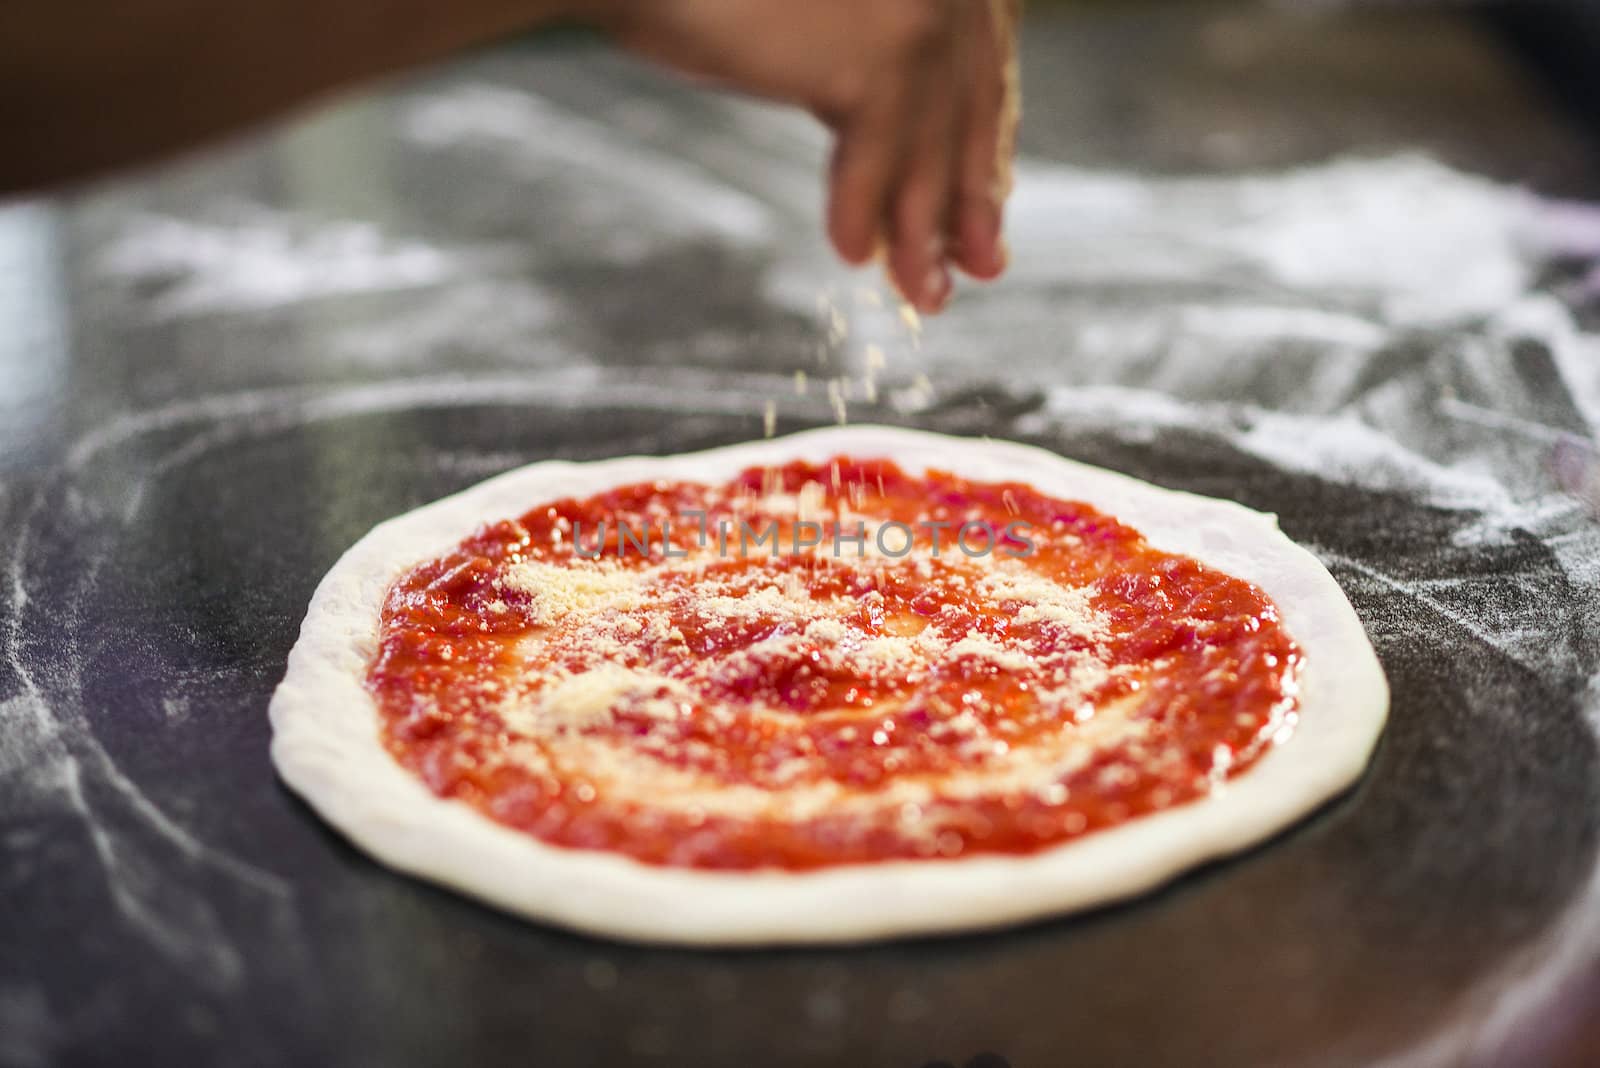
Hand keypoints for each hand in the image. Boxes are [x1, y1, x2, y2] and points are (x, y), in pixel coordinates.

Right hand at [598, 0, 1019, 312]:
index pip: (979, 67)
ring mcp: (918, 7)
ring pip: (932, 138)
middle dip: (970, 197)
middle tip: (978, 271)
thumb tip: (916, 177)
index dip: (981, 149)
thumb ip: (870, 78)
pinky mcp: (877, 53)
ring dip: (924, 227)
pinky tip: (853, 253)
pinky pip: (881, 152)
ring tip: (922, 294)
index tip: (983, 212)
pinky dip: (864, 207)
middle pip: (967, 104)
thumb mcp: (817, 39)